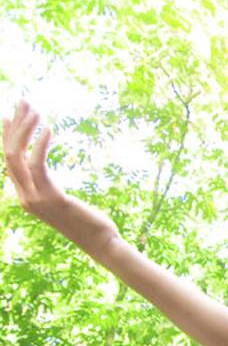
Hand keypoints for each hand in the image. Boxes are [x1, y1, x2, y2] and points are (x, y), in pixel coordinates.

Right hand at [3, 99, 117, 256]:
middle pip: (8, 154)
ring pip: (17, 156)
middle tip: (23, 102)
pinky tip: (48, 129)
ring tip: (35, 110)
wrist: (102, 243)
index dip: (9, 136)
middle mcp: (25, 198)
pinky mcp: (51, 198)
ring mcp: (36, 200)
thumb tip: (45, 172)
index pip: (9, 162)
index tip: (11, 114)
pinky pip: (38, 165)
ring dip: (25, 129)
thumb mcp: (63, 202)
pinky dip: (41, 144)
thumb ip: (50, 188)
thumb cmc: (89, 223)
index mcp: (26, 198)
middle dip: (15, 125)